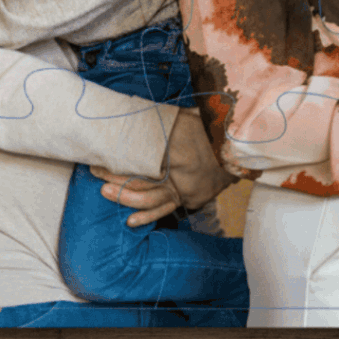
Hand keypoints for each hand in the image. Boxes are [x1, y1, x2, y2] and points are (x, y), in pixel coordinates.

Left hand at [92, 108, 231, 226]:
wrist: (242, 146)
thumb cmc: (212, 127)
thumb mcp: (186, 117)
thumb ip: (164, 123)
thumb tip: (136, 117)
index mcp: (178, 152)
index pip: (141, 161)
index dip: (118, 162)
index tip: (101, 158)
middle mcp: (181, 174)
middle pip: (142, 179)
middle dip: (116, 177)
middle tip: (96, 172)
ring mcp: (185, 189)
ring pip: (150, 199)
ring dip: (126, 197)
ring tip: (105, 192)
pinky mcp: (189, 198)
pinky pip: (165, 209)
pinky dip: (147, 216)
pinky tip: (130, 221)